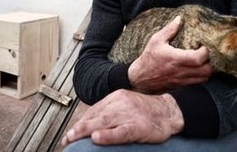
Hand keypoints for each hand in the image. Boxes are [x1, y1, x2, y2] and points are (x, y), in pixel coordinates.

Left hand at [61, 90, 183, 145]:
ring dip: (86, 131)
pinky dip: (108, 136)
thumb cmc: (147, 112)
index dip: (80, 123)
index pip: (94, 111)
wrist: (170, 111)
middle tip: (67, 139)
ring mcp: (130, 114)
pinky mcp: (138, 126)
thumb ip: (110, 112)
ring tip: (73, 138)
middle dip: (79, 128)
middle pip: (95, 116)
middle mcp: (121, 103)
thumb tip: (91, 126)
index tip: (70, 135)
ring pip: (104, 123)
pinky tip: (97, 139)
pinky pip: (120, 132)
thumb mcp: (126, 105)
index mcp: (116, 97)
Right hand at [128, 15, 211, 92]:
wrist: (141, 79)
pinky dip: (204, 74)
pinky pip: (199, 82)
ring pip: (205, 77)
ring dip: (209, 68)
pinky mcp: (183, 85)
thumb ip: (169, 30)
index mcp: (176, 59)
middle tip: (207, 51)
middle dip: (211, 60)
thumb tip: (179, 18)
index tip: (203, 44)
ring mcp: (183, 80)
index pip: (198, 58)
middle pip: (206, 70)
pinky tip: (200, 66)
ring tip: (206, 59)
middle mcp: (181, 71)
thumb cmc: (149, 58)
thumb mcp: (156, 40)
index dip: (206, 51)